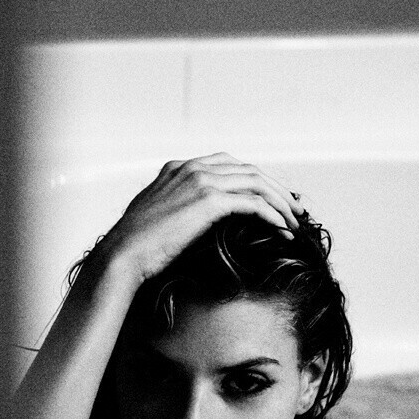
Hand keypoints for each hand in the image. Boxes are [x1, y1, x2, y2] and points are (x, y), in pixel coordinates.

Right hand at [96, 153, 304, 286]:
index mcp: (179, 167)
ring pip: (257, 183)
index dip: (256, 180)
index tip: (273, 199)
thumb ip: (176, 208)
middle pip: (249, 169)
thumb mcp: (156, 217)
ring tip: (295, 221)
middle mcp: (191, 167)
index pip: (230, 164)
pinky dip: (273, 215)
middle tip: (295, 209)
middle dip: (276, 188)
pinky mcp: (208, 200)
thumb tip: (191, 221)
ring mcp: (200, 180)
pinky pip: (253, 203)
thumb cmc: (136, 246)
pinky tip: (283, 230)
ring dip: (281, 202)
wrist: (122, 255)